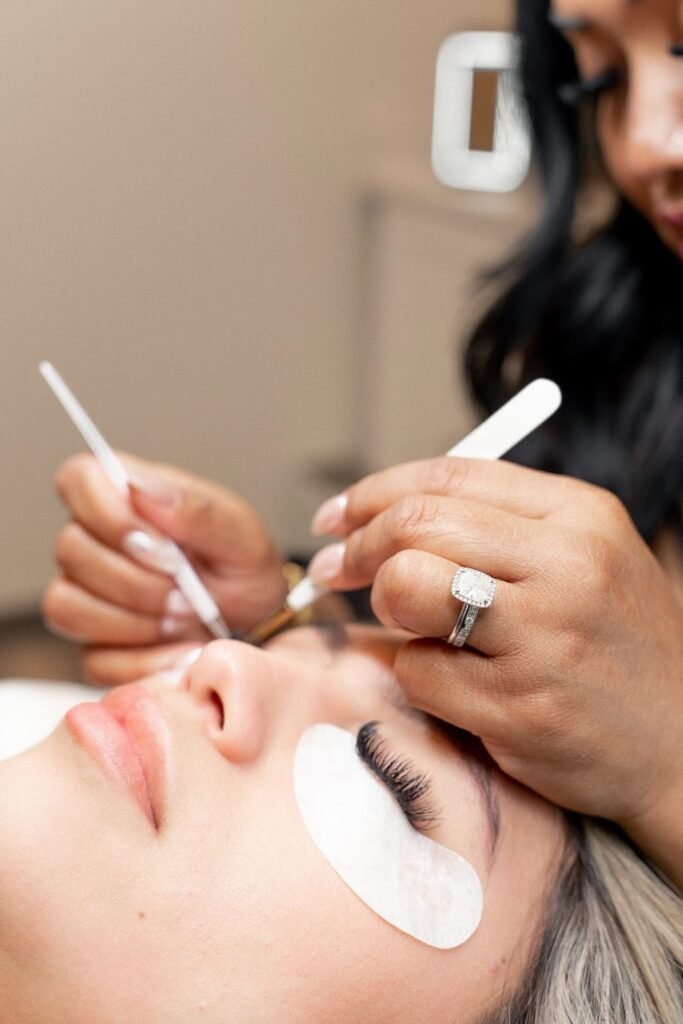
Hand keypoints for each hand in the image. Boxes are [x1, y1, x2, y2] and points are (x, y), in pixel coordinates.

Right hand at [43, 454, 286, 684]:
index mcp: (128, 498)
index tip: (160, 543)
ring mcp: (87, 595)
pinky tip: (179, 648)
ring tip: (185, 619)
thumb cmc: (244, 570)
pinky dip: (144, 659)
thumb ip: (195, 508)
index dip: (108, 513)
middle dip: (137, 581)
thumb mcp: (241, 534)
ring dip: (136, 621)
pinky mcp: (94, 647)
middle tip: (187, 593)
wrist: (259, 627)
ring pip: (68, 607)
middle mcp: (96, 542)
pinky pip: (93, 657)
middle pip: (71, 551)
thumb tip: (140, 488)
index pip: (79, 478)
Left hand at [308, 456, 682, 866]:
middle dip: (359, 546)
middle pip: (418, 523)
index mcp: (581, 515)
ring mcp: (545, 639)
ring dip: (387, 606)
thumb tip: (384, 513)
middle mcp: (567, 566)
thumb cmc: (614, 646)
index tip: (336, 516)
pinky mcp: (521, 707)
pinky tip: (449, 683)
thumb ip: (499, 525)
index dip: (374, 492)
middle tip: (337, 570)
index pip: (449, 475)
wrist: (680, 748)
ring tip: (410, 624)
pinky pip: (418, 671)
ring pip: (407, 586)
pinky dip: (414, 674)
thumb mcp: (586, 558)